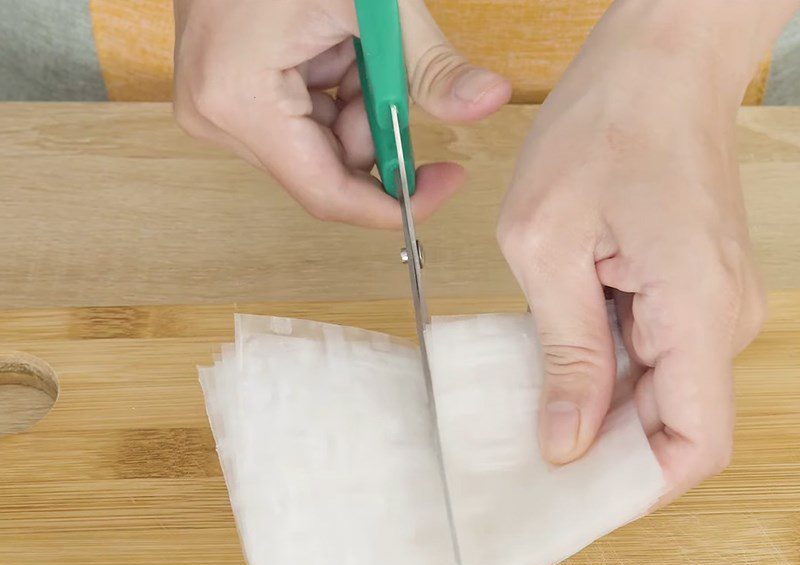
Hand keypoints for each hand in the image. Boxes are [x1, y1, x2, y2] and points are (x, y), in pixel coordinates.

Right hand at [173, 0, 509, 226]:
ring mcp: (219, 109)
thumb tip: (489, 101)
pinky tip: (330, 46)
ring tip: (349, 40)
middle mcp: (221, 118)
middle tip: (390, 72)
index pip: (329, 193)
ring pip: (319, 147)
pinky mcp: (227, 98)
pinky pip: (300, 123)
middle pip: (326, 169)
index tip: (440, 185)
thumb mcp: (375, 5)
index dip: (392, 202)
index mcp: (242, 100)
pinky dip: (333, 94)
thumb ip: (432, 68)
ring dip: (354, 104)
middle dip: (373, 128)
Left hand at [496, 0, 790, 502]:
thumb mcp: (548, 246)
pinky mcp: (691, 291)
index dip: (638, 488)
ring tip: (528, 412)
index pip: (695, 446)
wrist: (655, 62)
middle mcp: (721, 318)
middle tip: (527, 463)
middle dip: (603, 455)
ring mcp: (711, 306)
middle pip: (671, 428)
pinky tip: (553, 363)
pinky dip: (606, 371)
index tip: (574, 500)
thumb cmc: (601, 128)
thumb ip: (566, 351)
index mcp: (696, 310)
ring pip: (659, 395)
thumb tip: (567, 441)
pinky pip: (653, 355)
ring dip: (599, 410)